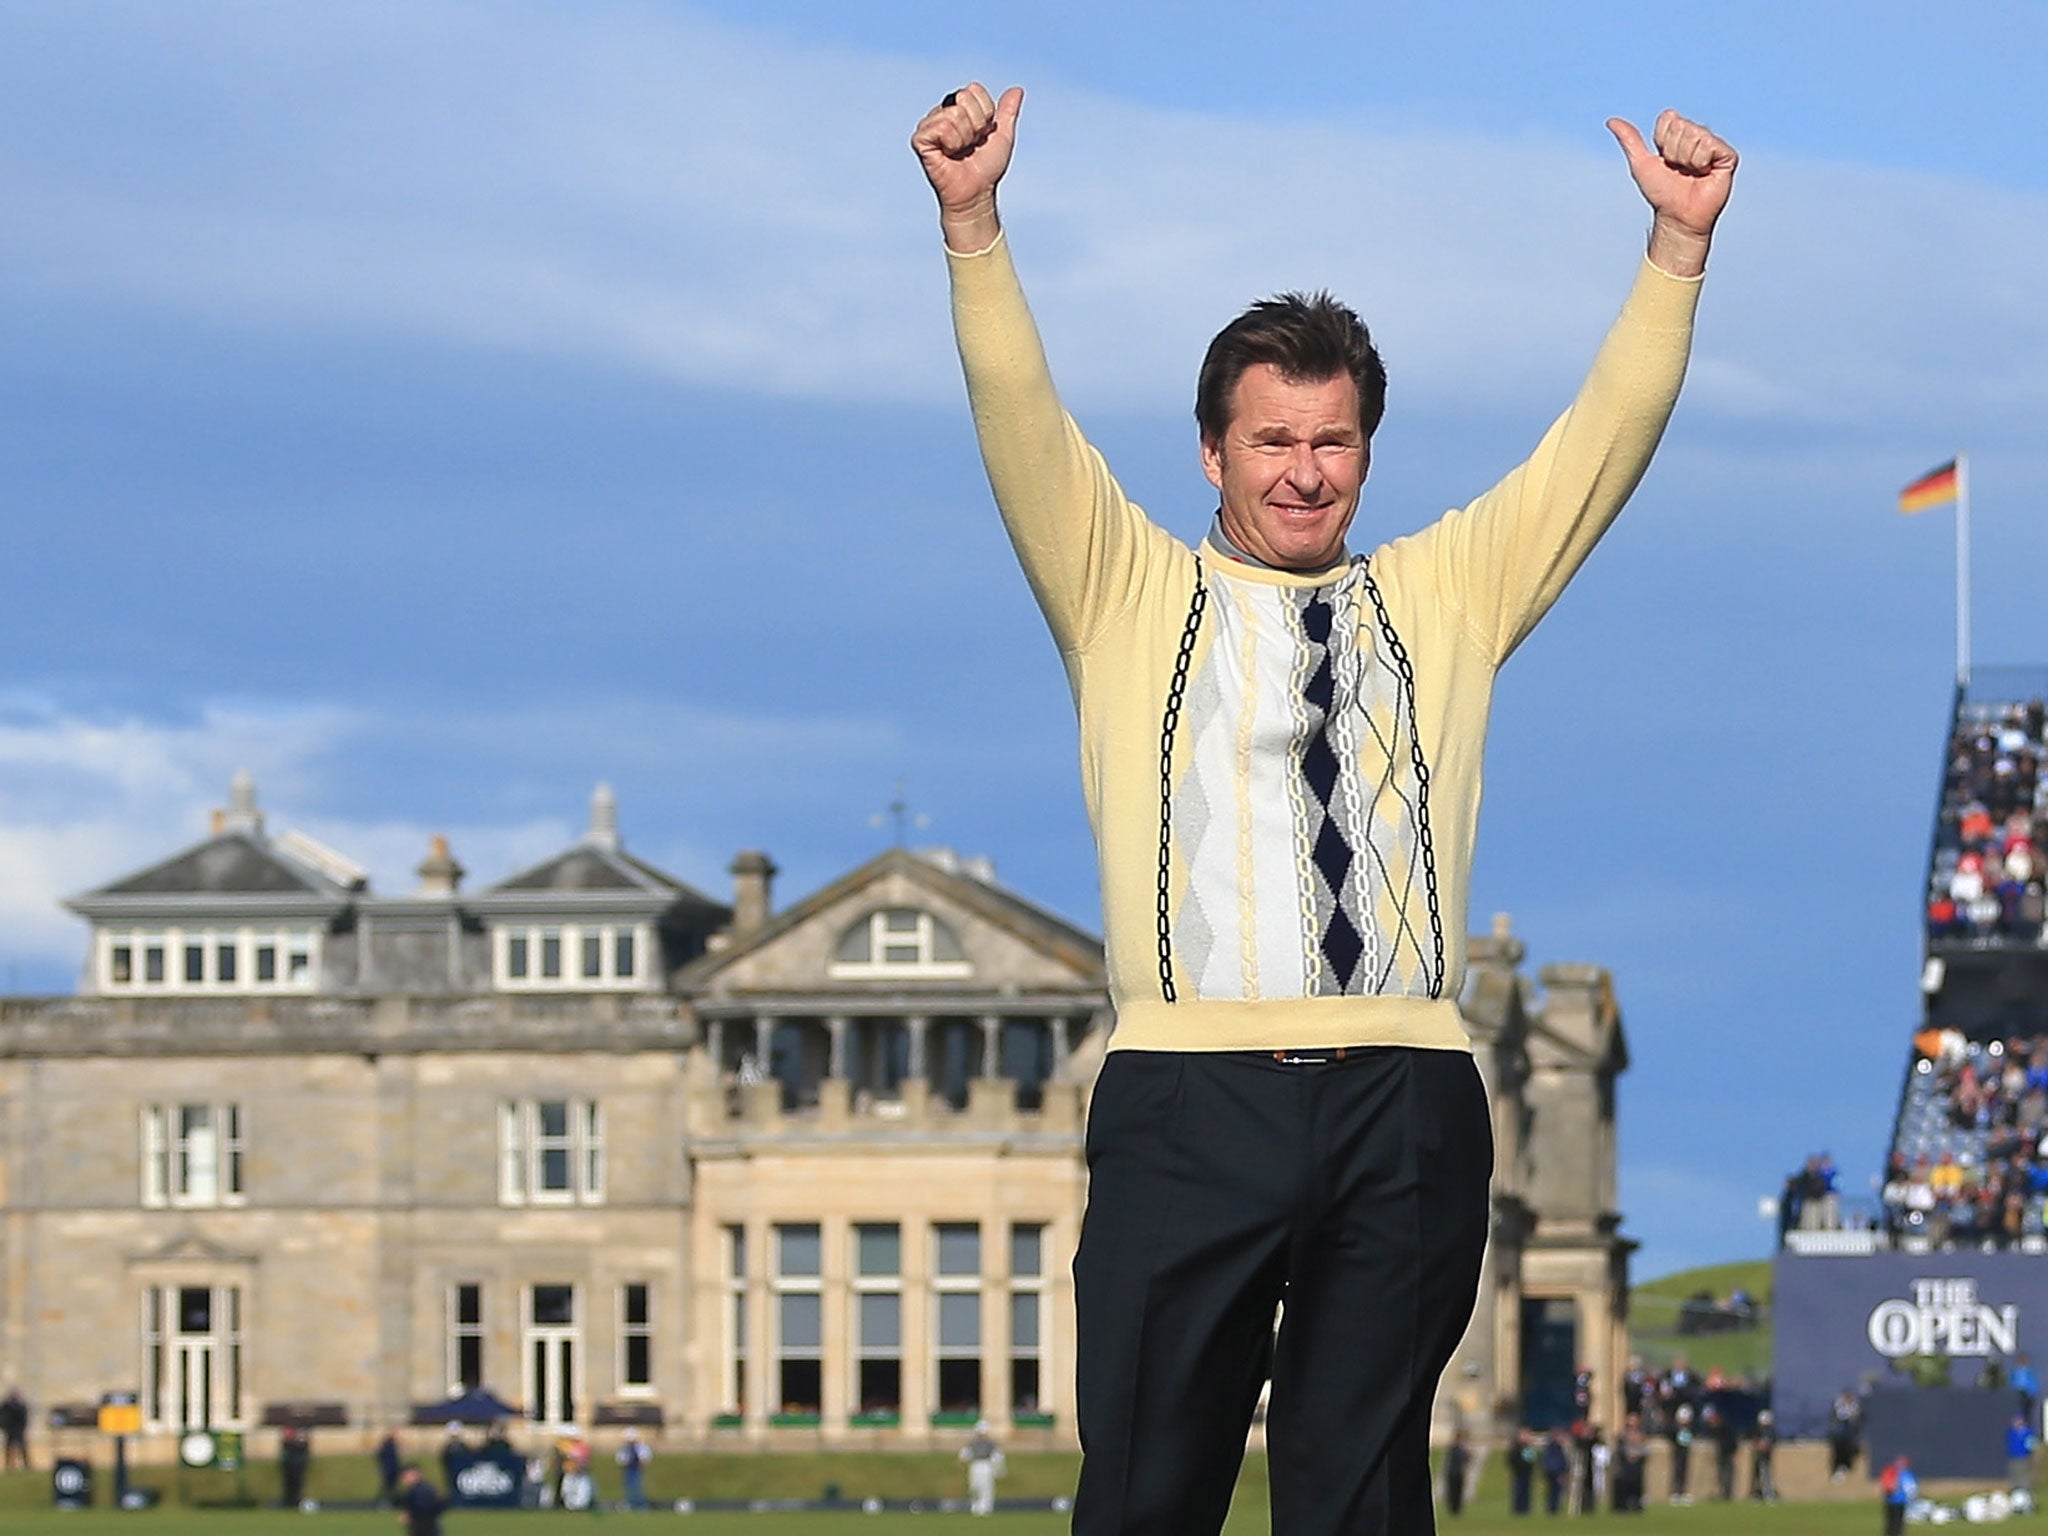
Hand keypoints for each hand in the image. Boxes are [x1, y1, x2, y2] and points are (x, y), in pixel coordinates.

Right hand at [912, 82, 1022, 250]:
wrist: (976, 192)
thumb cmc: (986, 168)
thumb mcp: (1002, 136)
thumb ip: (1008, 112)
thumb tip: (1017, 90)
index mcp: (958, 108)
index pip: (974, 90)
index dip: (985, 114)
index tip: (982, 135)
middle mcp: (941, 113)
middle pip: (964, 97)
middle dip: (976, 124)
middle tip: (971, 144)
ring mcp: (929, 125)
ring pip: (954, 114)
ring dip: (965, 137)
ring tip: (961, 151)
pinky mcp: (920, 139)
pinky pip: (941, 127)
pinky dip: (952, 143)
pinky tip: (949, 154)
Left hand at [1607, 110, 1736, 275]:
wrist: (1678, 215)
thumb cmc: (1662, 192)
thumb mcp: (1641, 164)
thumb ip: (1630, 141)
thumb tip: (1611, 121)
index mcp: (1680, 133)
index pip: (1668, 118)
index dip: (1662, 141)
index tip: (1665, 160)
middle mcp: (1698, 135)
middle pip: (1680, 126)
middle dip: (1673, 152)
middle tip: (1679, 170)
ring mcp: (1714, 145)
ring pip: (1694, 134)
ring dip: (1686, 160)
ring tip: (1691, 174)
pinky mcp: (1727, 155)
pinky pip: (1709, 144)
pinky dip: (1700, 162)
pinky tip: (1704, 173)